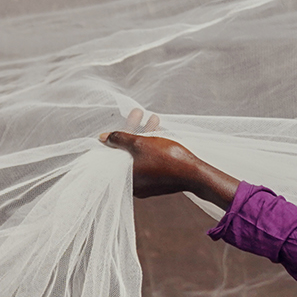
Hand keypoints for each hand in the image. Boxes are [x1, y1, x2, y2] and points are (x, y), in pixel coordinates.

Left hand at [101, 115, 240, 206]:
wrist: (195, 174)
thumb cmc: (166, 159)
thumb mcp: (140, 144)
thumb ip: (119, 139)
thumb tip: (102, 137)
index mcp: (125, 177)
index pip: (114, 154)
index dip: (118, 134)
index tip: (123, 122)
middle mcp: (134, 184)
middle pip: (128, 153)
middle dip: (135, 130)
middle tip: (139, 112)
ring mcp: (147, 184)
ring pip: (142, 156)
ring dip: (146, 136)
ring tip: (154, 118)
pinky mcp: (159, 181)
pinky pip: (152, 161)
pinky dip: (154, 147)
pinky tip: (160, 131)